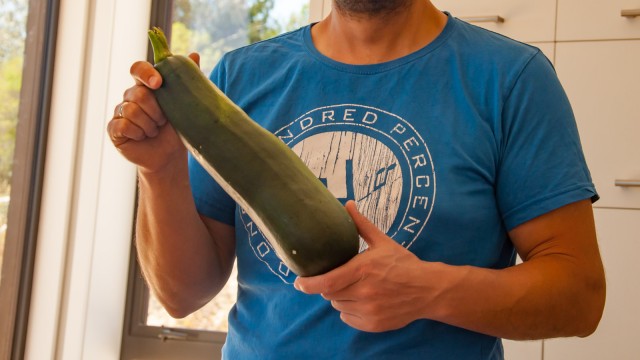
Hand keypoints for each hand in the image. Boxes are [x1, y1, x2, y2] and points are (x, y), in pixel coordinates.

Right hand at [107, 53, 200, 172]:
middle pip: (138, 93)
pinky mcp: (114, 128)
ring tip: (155, 131)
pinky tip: (142, 137)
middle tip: (163, 121)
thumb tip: (194, 54)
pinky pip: (123, 125)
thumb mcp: (185, 105)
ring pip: (131, 110)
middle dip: (156, 111)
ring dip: (149, 125)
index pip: (138, 69)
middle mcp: (130, 96)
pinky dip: (137, 133)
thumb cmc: (177, 129)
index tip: (158, 83)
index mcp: (146, 86)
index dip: (146, 73)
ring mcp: (120, 111)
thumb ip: (187, 80)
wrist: (169, 156)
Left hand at [294, 201, 431, 331]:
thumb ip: (361, 225)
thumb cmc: (403, 264)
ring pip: (339, 306)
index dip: (308, 284)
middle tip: (342, 277)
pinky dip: (350, 311)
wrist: (428, 290)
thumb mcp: (382, 242)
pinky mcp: (374, 324)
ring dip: (341, 297)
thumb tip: (347, 203)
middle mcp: (365, 292)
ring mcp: (370, 310)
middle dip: (330, 286)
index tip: (298, 282)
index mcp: (364, 269)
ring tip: (356, 288)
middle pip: (330, 293)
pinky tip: (363, 301)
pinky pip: (348, 318)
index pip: (328, 281)